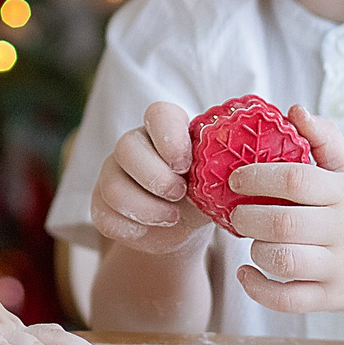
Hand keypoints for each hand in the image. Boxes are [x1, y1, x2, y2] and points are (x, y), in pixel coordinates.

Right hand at [88, 101, 210, 255]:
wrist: (181, 226)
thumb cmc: (202, 193)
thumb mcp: (215, 179)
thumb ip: (220, 169)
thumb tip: (242, 169)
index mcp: (165, 128)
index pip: (158, 113)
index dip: (169, 137)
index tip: (185, 164)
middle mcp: (134, 144)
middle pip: (126, 148)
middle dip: (156, 177)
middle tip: (181, 195)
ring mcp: (112, 172)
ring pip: (113, 186)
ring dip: (147, 209)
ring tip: (172, 218)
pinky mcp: (101, 204)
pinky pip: (105, 215)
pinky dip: (132, 229)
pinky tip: (152, 230)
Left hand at [228, 108, 343, 316]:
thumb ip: (324, 138)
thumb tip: (294, 110)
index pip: (296, 179)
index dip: (258, 176)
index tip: (235, 178)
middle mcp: (343, 231)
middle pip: (284, 224)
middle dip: (248, 217)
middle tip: (237, 212)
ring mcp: (337, 268)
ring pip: (284, 261)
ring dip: (256, 250)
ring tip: (252, 239)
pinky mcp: (328, 299)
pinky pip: (286, 300)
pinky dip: (258, 289)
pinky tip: (245, 272)